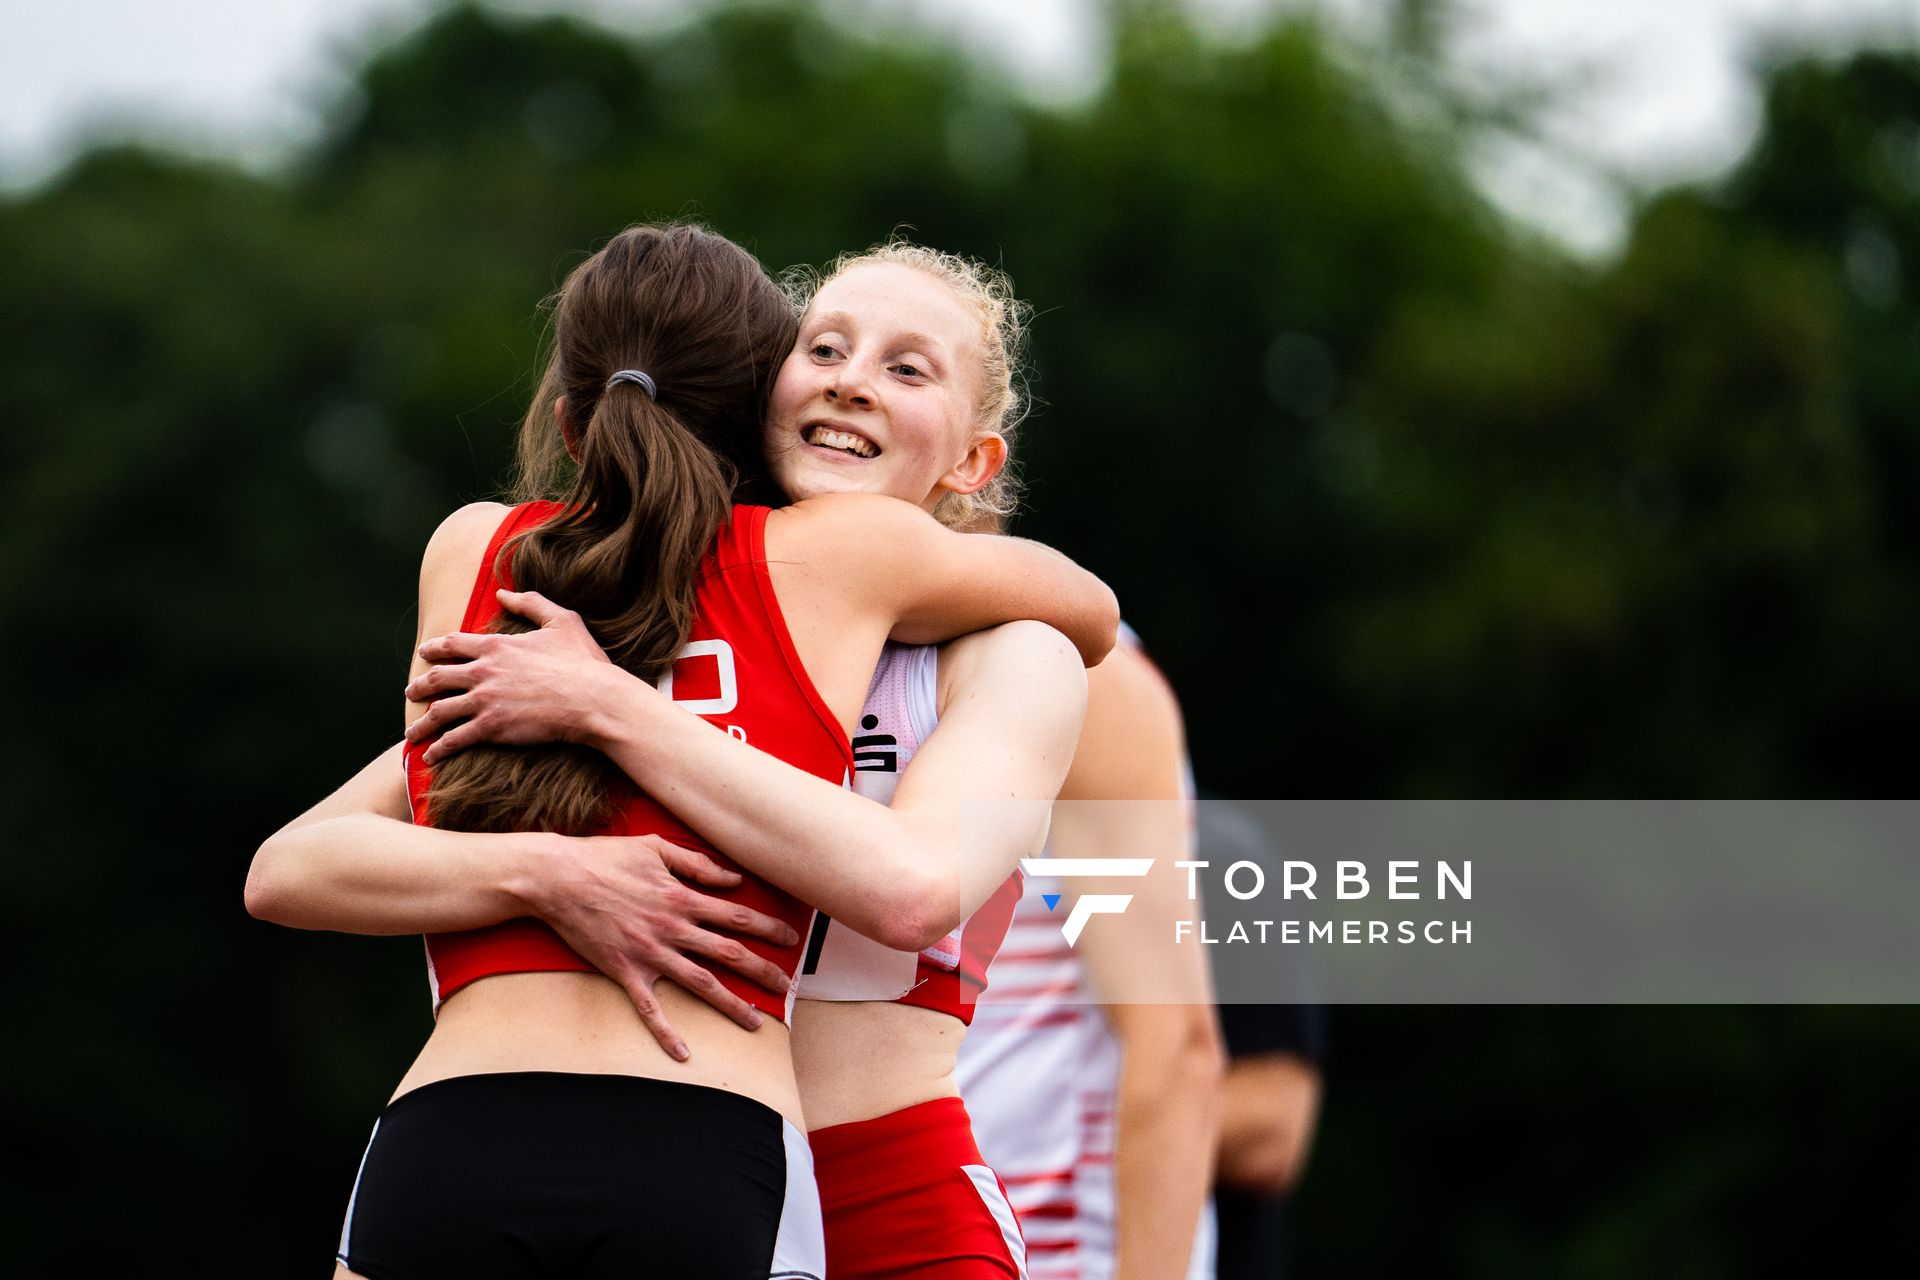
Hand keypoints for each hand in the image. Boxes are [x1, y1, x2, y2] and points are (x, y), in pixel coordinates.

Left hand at [406, 589, 626, 761]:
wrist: (594, 699)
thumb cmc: (583, 662)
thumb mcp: (561, 621)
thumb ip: (531, 603)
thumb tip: (503, 592)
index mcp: (496, 645)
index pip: (453, 644)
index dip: (434, 649)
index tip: (424, 653)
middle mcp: (484, 671)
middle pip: (438, 677)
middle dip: (419, 686)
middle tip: (411, 693)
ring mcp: (485, 700)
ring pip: (440, 711)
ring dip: (423, 723)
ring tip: (413, 733)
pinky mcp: (492, 727)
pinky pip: (456, 739)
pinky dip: (440, 748)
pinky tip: (431, 755)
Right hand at [530, 831, 802, 1060]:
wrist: (557, 878)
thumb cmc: (605, 858)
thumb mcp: (656, 848)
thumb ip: (697, 864)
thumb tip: (733, 879)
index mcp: (682, 898)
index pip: (737, 916)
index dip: (768, 927)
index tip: (791, 937)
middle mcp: (672, 928)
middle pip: (729, 953)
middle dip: (763, 970)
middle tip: (788, 985)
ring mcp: (649, 953)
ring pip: (700, 984)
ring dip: (731, 1005)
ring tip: (755, 1022)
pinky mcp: (624, 971)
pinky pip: (649, 1008)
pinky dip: (666, 1032)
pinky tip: (683, 1053)